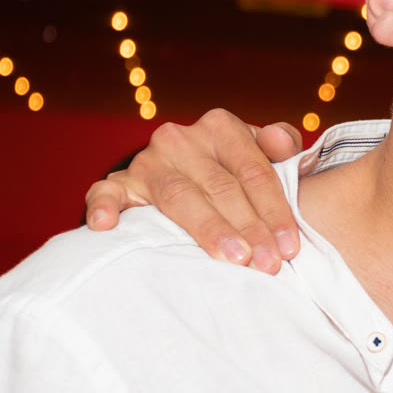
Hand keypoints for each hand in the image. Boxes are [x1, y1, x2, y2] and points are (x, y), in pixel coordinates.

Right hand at [84, 111, 305, 271]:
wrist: (184, 175)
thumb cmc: (235, 171)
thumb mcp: (261, 154)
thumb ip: (281, 145)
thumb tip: (282, 142)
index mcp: (221, 127)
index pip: (254, 172)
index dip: (275, 211)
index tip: (289, 248)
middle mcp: (181, 139)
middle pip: (222, 187)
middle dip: (249, 229)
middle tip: (267, 264)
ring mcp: (148, 163)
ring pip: (179, 196)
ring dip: (208, 229)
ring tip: (233, 258)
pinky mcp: (119, 184)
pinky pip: (105, 192)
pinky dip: (102, 206)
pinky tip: (106, 225)